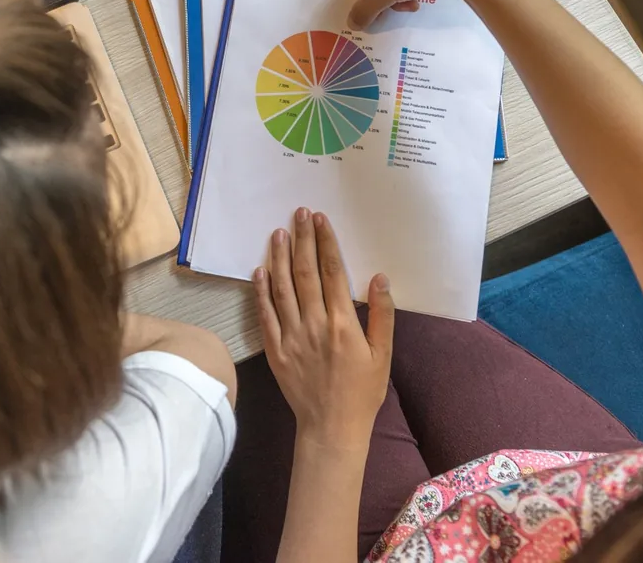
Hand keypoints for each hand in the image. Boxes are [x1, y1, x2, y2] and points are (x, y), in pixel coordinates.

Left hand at [255, 208, 394, 450]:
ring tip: (278, 233)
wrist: (331, 427)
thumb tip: (380, 278)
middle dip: (303, 240)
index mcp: (343, 324)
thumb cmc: (361, 392)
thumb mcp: (382, 355)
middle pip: (306, 273)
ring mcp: (291, 337)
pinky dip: (261, 291)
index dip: (326, 243)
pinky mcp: (275, 350)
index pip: (332, 273)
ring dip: (280, 258)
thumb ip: (382, 315)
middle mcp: (315, 325)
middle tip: (299, 214)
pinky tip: (260, 270)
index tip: (321, 220)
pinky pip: (265, 315)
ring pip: (283, 288)